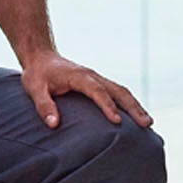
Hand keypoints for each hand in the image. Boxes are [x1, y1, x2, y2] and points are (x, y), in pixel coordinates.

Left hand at [20, 50, 151, 129]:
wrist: (41, 57)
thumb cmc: (37, 74)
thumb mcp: (34, 89)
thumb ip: (44, 105)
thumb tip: (54, 125)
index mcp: (79, 76)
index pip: (97, 91)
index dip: (107, 106)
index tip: (117, 121)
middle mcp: (93, 76)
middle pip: (118, 90)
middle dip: (134, 107)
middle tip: (146, 124)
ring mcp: (98, 79)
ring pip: (122, 91)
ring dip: (136, 106)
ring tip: (148, 123)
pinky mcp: (99, 84)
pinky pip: (118, 93)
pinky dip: (130, 104)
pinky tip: (137, 117)